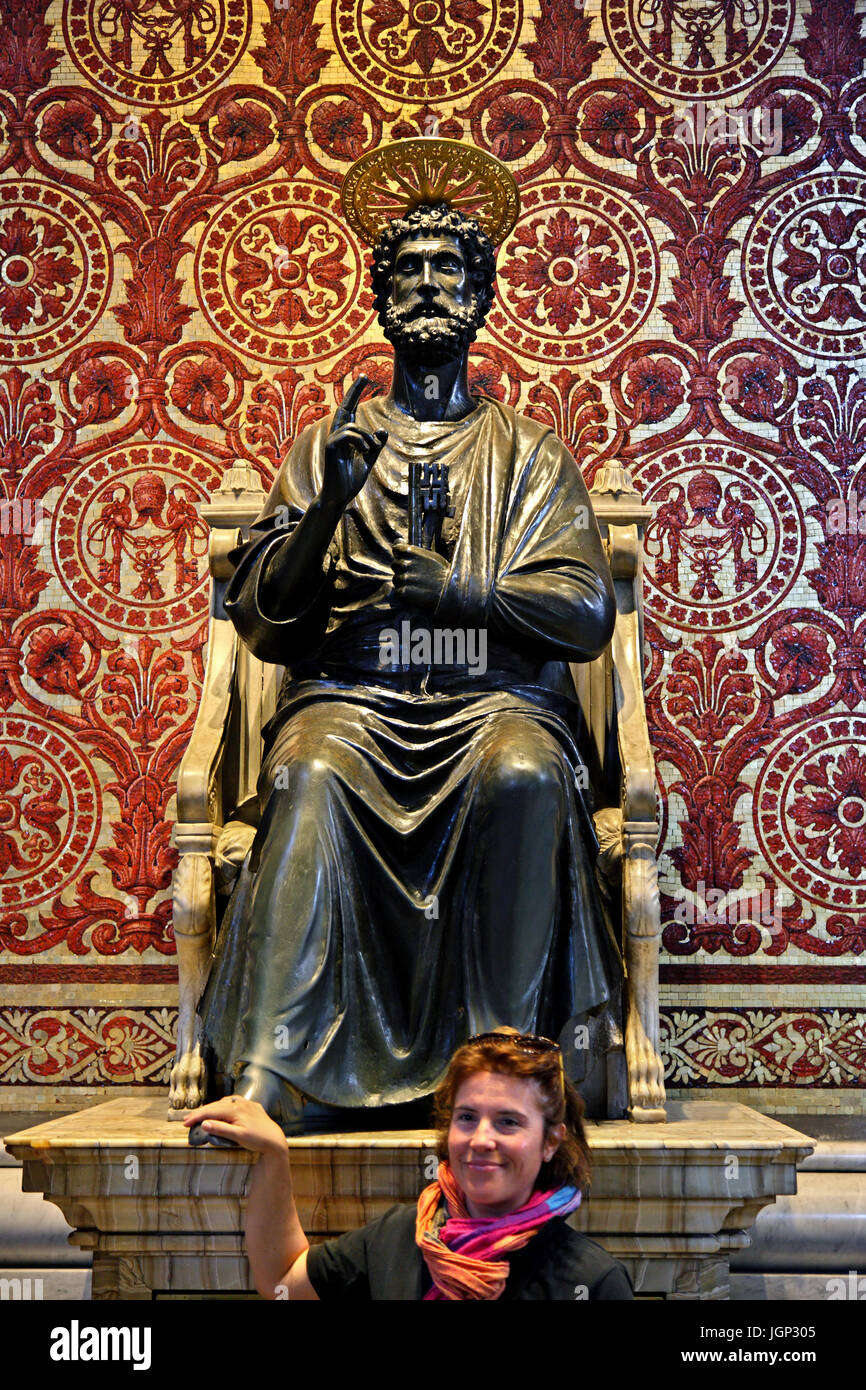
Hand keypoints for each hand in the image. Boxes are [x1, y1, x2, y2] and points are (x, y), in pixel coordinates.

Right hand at [183, 1096, 286, 1155]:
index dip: (197, 1116)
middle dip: (200, 1113)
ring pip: (224, 1103)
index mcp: (235, 1109)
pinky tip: (220, 1109)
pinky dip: (223, 1106)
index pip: (211, 1111)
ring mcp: (246, 1104)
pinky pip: (233, 1103)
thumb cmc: (257, 1139)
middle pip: (215, 1106)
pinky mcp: (251, 1107)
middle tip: (186, 1120)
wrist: (275, 1140)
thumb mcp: (238, 1136)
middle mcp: (240, 1103)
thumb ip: (221, 1129)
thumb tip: (204, 1123)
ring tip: (200, 1116)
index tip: (185, 1123)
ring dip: (211, 1109)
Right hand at [319, 376, 387, 511]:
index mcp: (345, 437)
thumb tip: (382, 431)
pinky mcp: (331, 448)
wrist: (340, 496)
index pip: (349, 411)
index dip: (355, 394)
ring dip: (366, 437)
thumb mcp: (369, 460)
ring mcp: (332, 441)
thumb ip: (375, 446)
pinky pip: (347, 435)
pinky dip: (360, 441)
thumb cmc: (350, 480)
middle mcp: (336, 435)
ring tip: (371, 450)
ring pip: (351, 426)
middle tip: (365, 375)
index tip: (364, 377)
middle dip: (354, 391)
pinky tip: (365, 451)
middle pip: (344, 408)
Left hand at [392, 543, 448, 609]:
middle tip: (416, 575)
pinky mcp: (403, 592)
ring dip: (403, 582)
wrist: (451, 590)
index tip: (406, 560)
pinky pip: (398, 591)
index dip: (400, 555)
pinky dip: (405, 593)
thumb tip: (396, 541)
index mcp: (411, 552)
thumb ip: (412, 550)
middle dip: (402, 569)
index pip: (396, 550)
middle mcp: (405, 564)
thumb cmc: (443, 572)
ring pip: (396, 579)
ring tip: (417, 585)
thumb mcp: (430, 555)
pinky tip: (416, 593)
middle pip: (395, 565)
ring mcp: (404, 578)